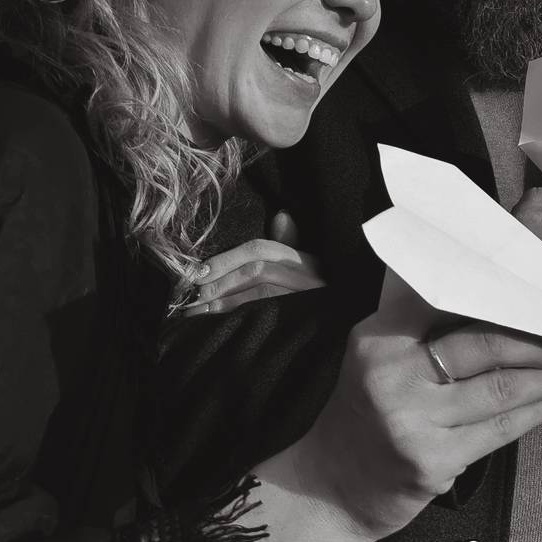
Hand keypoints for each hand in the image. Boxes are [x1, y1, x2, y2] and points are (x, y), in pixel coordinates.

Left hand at [178, 212, 324, 315]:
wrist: (349, 325)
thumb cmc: (320, 295)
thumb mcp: (309, 266)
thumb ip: (291, 243)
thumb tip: (282, 215)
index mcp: (306, 259)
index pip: (262, 249)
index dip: (227, 258)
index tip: (199, 271)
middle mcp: (309, 276)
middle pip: (256, 270)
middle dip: (220, 282)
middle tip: (192, 295)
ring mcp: (308, 300)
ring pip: (259, 295)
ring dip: (223, 303)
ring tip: (197, 312)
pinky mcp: (302, 323)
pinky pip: (264, 318)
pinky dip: (238, 320)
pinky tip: (217, 326)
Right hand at [293, 306, 541, 538]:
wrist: (332, 489)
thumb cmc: (366, 413)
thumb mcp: (378, 357)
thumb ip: (421, 328)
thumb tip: (498, 303)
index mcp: (378, 337)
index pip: (447, 300)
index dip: (499, 297)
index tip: (536, 295)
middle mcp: (392, 373)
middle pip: (484, 343)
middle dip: (536, 342)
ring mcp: (413, 419)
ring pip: (500, 388)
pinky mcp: (432, 460)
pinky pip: (498, 430)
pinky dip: (532, 414)